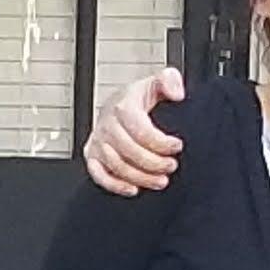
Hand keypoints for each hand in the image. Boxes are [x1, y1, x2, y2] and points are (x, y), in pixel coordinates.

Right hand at [83, 68, 185, 194]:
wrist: (120, 106)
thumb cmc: (138, 99)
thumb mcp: (157, 83)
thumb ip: (170, 80)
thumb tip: (176, 92)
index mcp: (123, 105)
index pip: (140, 129)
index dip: (161, 142)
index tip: (177, 146)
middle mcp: (107, 123)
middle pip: (129, 150)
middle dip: (154, 162)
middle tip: (171, 166)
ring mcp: (98, 140)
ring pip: (117, 165)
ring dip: (141, 177)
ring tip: (161, 180)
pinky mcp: (92, 155)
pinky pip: (99, 174)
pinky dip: (115, 185)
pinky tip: (134, 189)